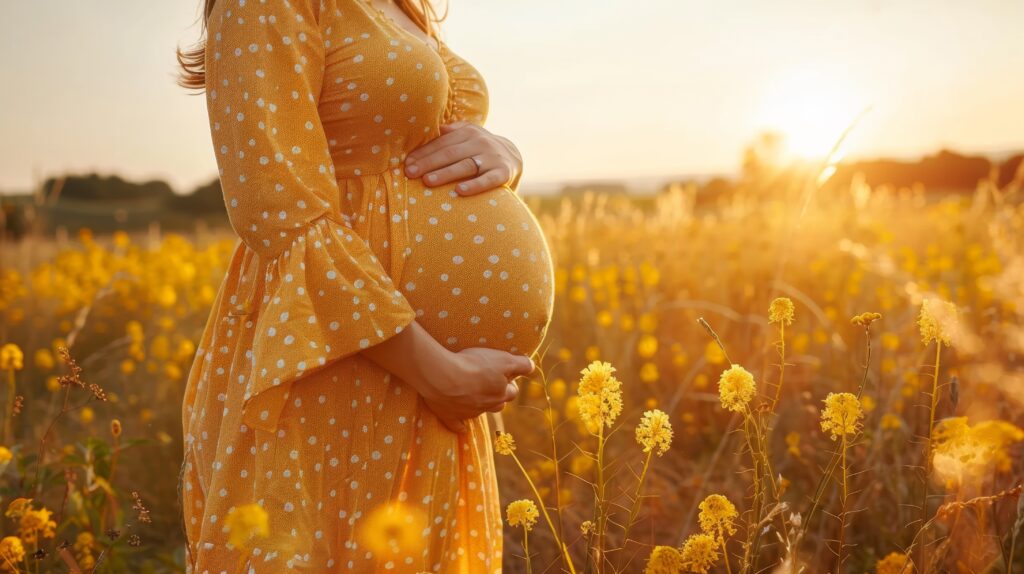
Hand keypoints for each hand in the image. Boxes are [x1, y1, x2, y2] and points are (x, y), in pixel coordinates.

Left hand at [403, 120, 522, 195]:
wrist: (514, 158)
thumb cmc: (479, 150)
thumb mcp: (467, 136)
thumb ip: (449, 134)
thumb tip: (426, 131)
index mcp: (468, 132)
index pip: (442, 143)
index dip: (423, 153)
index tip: (407, 164)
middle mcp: (481, 142)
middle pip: (450, 153)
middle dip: (428, 163)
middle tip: (411, 173)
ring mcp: (493, 157)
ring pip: (466, 165)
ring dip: (446, 173)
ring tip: (427, 181)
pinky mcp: (504, 173)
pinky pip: (488, 180)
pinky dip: (474, 185)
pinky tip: (459, 191)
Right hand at [421, 347, 534, 433]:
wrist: (442, 377)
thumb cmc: (474, 365)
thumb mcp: (504, 359)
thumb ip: (521, 364)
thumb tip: (532, 367)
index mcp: (500, 394)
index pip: (512, 392)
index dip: (510, 382)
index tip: (504, 373)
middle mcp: (487, 406)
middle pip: (499, 405)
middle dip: (498, 396)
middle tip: (490, 383)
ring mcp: (468, 413)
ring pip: (480, 413)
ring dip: (480, 406)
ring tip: (474, 394)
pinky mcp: (450, 416)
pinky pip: (458, 426)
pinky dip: (460, 426)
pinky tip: (461, 427)